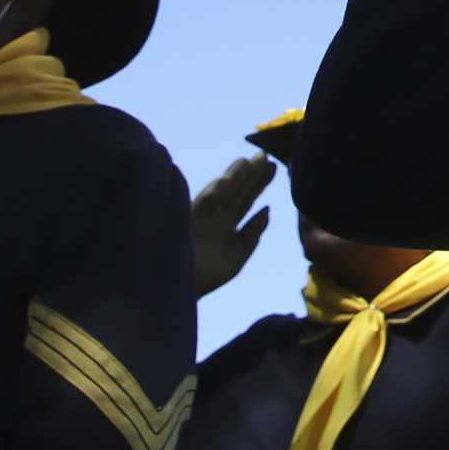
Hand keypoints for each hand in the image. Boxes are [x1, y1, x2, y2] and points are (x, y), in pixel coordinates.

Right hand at [191, 153, 276, 297]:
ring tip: (246, 162)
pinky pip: (199, 207)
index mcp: (225, 226)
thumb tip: (268, 210)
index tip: (274, 165)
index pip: (245, 199)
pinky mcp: (185, 224)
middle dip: (249, 175)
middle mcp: (213, 218)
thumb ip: (251, 235)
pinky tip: (223, 182)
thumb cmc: (203, 279)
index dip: (259, 183)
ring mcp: (199, 219)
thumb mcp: (234, 259)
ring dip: (231, 179)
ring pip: (219, 195)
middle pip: (235, 192)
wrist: (174, 294)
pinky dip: (210, 196)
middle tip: (266, 155)